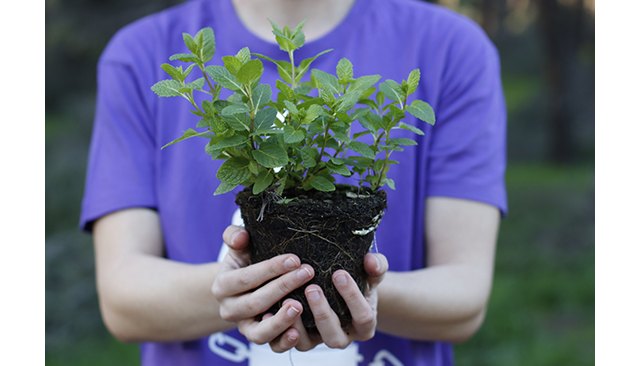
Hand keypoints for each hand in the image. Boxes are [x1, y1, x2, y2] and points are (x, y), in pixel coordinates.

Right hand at [211, 225, 314, 344]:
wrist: (246, 286)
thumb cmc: (246, 262)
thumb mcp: (239, 247)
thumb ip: (235, 236)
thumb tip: (241, 236)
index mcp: (222, 286)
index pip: (246, 278)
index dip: (270, 269)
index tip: (294, 259)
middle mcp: (229, 310)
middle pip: (255, 303)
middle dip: (283, 287)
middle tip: (307, 273)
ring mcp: (244, 328)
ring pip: (259, 333)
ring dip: (280, 321)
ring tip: (299, 306)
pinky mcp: (261, 339)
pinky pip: (271, 346)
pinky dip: (284, 342)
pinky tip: (298, 332)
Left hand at [267, 252, 388, 351]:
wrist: (340, 286)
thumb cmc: (358, 277)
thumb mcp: (370, 270)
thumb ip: (376, 265)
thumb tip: (371, 261)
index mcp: (365, 323)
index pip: (363, 316)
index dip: (352, 297)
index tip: (339, 273)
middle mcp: (343, 337)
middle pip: (335, 336)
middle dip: (323, 313)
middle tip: (312, 288)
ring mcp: (318, 340)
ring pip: (308, 344)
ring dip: (298, 325)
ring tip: (290, 300)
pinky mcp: (298, 340)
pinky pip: (286, 343)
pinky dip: (278, 331)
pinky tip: (270, 310)